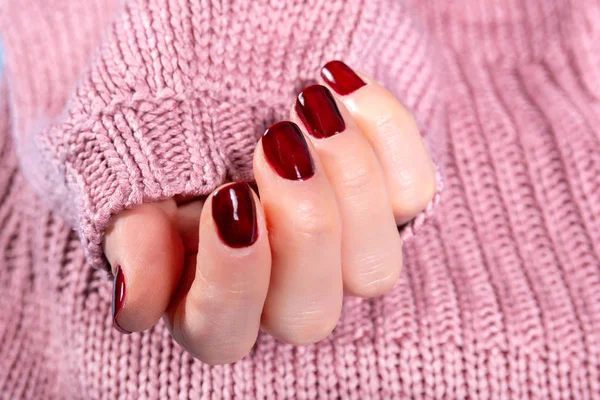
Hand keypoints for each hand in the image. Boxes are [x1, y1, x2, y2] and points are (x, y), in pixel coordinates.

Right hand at [103, 61, 436, 363]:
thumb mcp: (131, 178)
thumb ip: (133, 241)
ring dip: (350, 181)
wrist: (218, 82)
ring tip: (311, 105)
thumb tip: (133, 309)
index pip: (222, 331)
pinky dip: (387, 136)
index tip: (228, 196)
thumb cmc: (167, 138)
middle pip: (309, 314)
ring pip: (375, 268)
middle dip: (302, 225)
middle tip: (276, 142)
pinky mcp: (387, 207)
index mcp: (209, 297)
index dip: (231, 277)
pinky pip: (413, 193)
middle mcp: (283, 288)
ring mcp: (341, 253)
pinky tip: (343, 89)